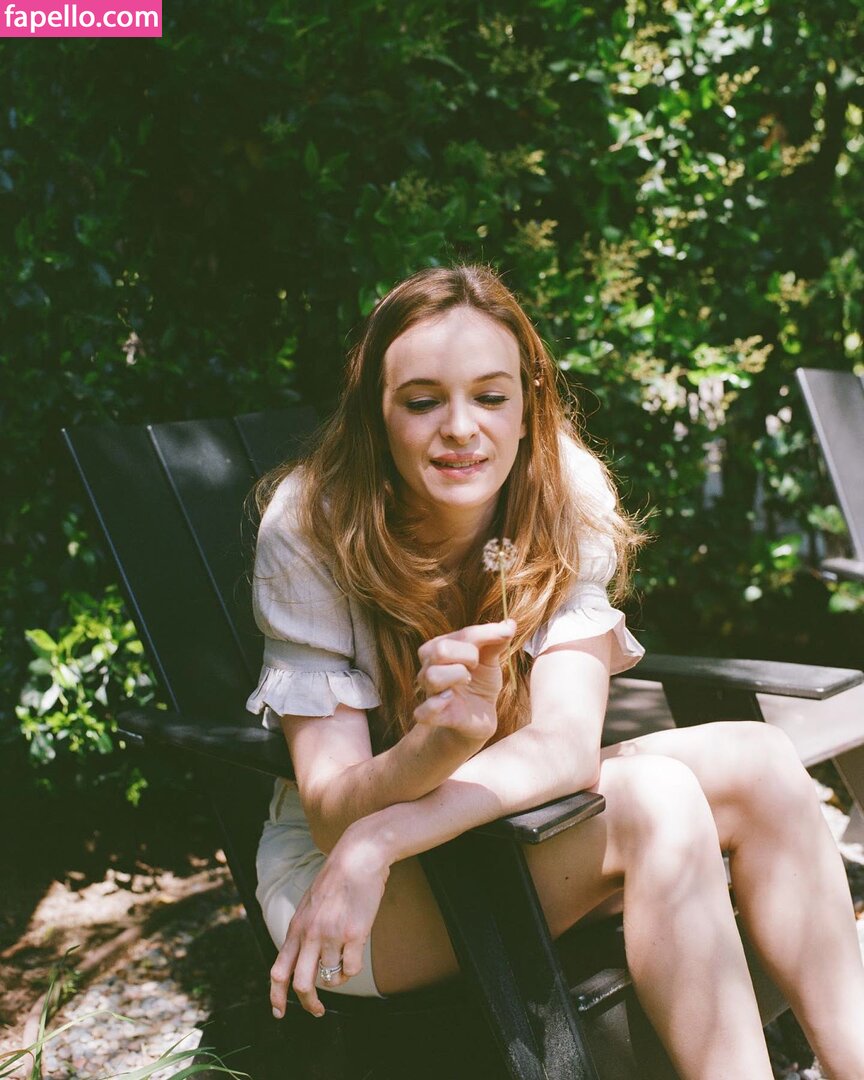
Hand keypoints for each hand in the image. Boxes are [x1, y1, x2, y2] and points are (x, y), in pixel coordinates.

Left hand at [270, 825, 389, 1017]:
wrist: (358, 856)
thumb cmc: (337, 879)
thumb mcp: (310, 905)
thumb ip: (304, 932)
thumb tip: (305, 962)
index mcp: (296, 927)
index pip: (278, 970)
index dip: (276, 997)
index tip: (279, 1013)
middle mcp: (310, 934)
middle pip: (302, 984)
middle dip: (309, 1004)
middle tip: (318, 1010)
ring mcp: (332, 935)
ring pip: (331, 978)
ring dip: (338, 977)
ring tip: (344, 960)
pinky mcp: (354, 935)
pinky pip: (351, 969)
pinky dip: (353, 968)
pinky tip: (356, 952)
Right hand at [413, 620, 515, 743]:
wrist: (480, 715)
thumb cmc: (480, 682)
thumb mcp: (490, 659)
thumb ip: (496, 641)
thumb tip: (511, 623)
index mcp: (439, 648)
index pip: (460, 634)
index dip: (484, 634)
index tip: (505, 635)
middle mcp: (429, 667)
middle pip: (440, 650)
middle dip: (467, 654)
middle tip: (476, 665)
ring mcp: (430, 692)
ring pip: (433, 676)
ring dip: (456, 675)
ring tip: (467, 680)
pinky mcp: (435, 717)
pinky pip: (423, 712)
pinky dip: (435, 705)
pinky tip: (450, 700)